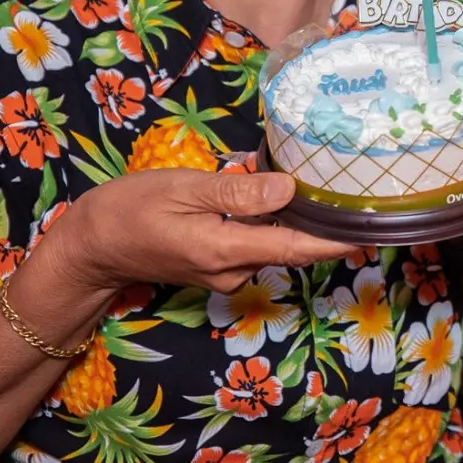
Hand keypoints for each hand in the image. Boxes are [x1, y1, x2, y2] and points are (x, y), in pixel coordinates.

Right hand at [42, 167, 357, 295]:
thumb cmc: (129, 210)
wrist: (91, 248)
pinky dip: (269, 224)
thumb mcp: (182, 189)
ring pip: (272, 244)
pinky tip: (278, 198)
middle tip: (355, 192)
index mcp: (225, 249)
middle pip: (290, 246)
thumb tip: (288, 188)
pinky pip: (254, 245)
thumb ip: (237, 192)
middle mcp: (232, 270)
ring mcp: (224, 274)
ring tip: (326, 189)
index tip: (371, 230)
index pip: (295, 247)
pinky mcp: (216, 269)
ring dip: (294, 221)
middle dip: (321, 223)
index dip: (336, 240)